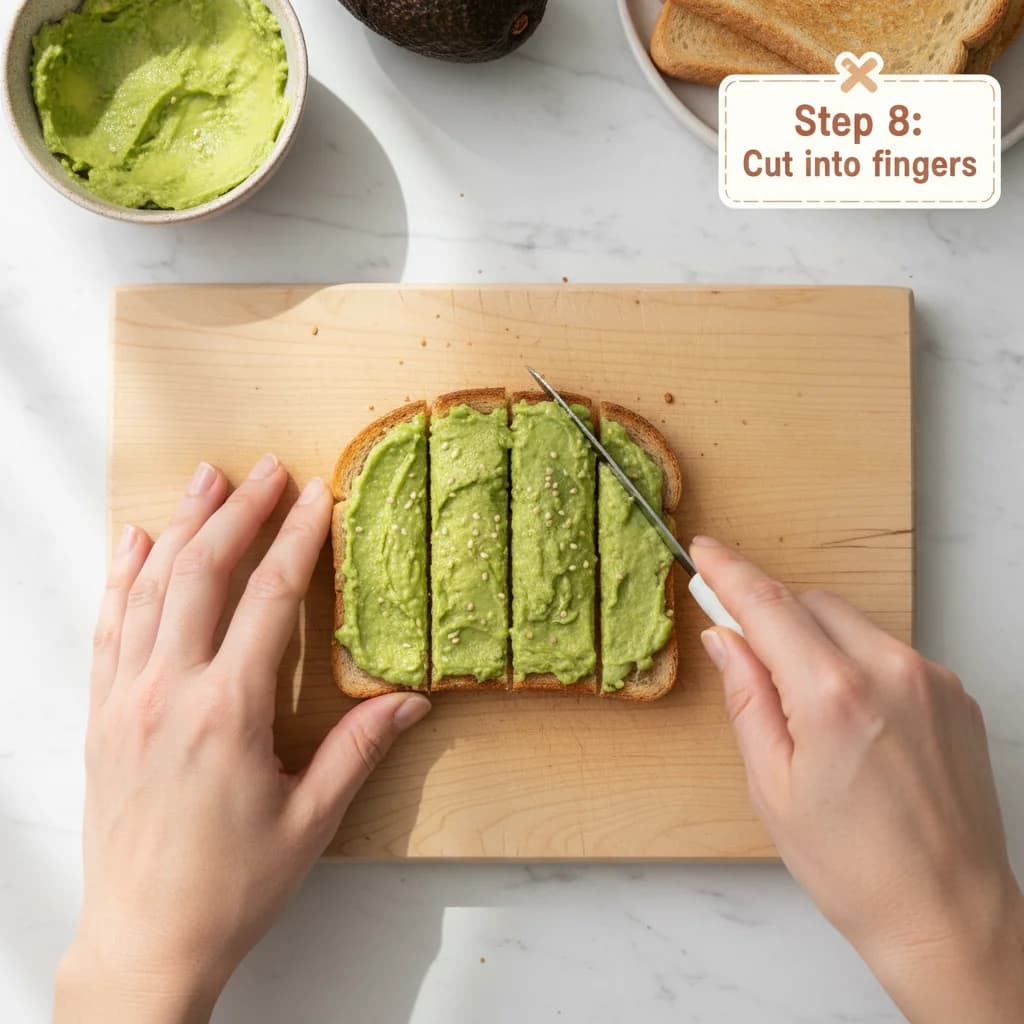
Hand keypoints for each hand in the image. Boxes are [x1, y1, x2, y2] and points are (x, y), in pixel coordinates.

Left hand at [56, 455, 430, 1023]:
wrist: (143, 942)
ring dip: (182, 527)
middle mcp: (169, 693)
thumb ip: (360, 750)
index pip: (269, 600)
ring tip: (207, 479)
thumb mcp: (310, 821)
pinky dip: (123, 578)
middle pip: (203, 575)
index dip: (297, 540)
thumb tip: (410, 699)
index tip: (316, 497)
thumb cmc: (231, 887)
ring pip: (149, 589)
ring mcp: (126, 700)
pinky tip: (136, 544)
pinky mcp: (103, 716)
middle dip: (239, 513)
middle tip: (266, 469)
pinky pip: (109, 628)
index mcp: (227, 713)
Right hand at [692, 536, 1022, 1023]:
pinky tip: (852, 720)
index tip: (705, 551)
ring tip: (808, 710)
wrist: (948, 913)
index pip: (768, 604)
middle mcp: (889, 672)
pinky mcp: (954, 693)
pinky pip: (887, 650)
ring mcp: (930, 680)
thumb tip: (724, 637)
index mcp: (832, 695)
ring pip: (850, 622)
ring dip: (815, 641)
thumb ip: (746, 697)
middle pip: (810, 603)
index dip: (729, 571)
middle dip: (772, 615)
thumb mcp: (771, 786)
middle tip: (746, 652)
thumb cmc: (854, 866)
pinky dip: (856, 662)